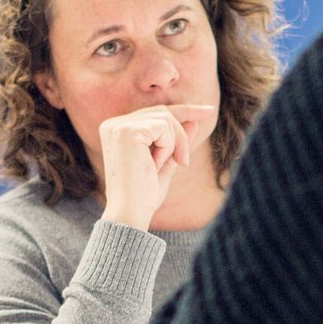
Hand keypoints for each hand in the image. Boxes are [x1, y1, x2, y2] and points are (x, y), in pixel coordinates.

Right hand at [97, 103, 218, 229]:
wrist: (131, 212)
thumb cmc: (144, 194)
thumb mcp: (165, 164)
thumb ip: (177, 142)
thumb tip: (194, 121)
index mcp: (118, 131)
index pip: (155, 113)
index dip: (184, 111)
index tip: (208, 111)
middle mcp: (114, 124)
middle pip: (163, 112)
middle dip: (181, 135)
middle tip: (184, 162)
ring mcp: (118, 126)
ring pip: (166, 119)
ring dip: (174, 144)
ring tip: (162, 166)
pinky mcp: (127, 131)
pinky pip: (163, 128)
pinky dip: (167, 147)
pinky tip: (155, 164)